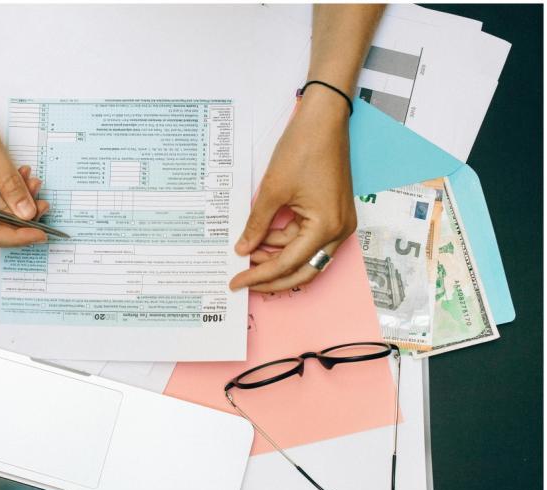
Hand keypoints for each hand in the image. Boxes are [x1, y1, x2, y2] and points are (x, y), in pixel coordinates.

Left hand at [230, 87, 356, 291]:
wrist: (322, 120)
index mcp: (327, 227)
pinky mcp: (333, 213)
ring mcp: (339, 222)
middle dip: (273, 278)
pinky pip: (308, 237)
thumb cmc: (303, 149)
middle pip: (303, 270)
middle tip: (245, 281)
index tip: (237, 282)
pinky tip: (263, 238)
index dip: (259, 276)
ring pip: (305, 255)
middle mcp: (339, 230)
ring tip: (248, 252)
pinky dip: (285, 241)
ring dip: (277, 257)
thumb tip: (243, 250)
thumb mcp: (272, 191)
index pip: (288, 263)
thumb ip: (257, 225)